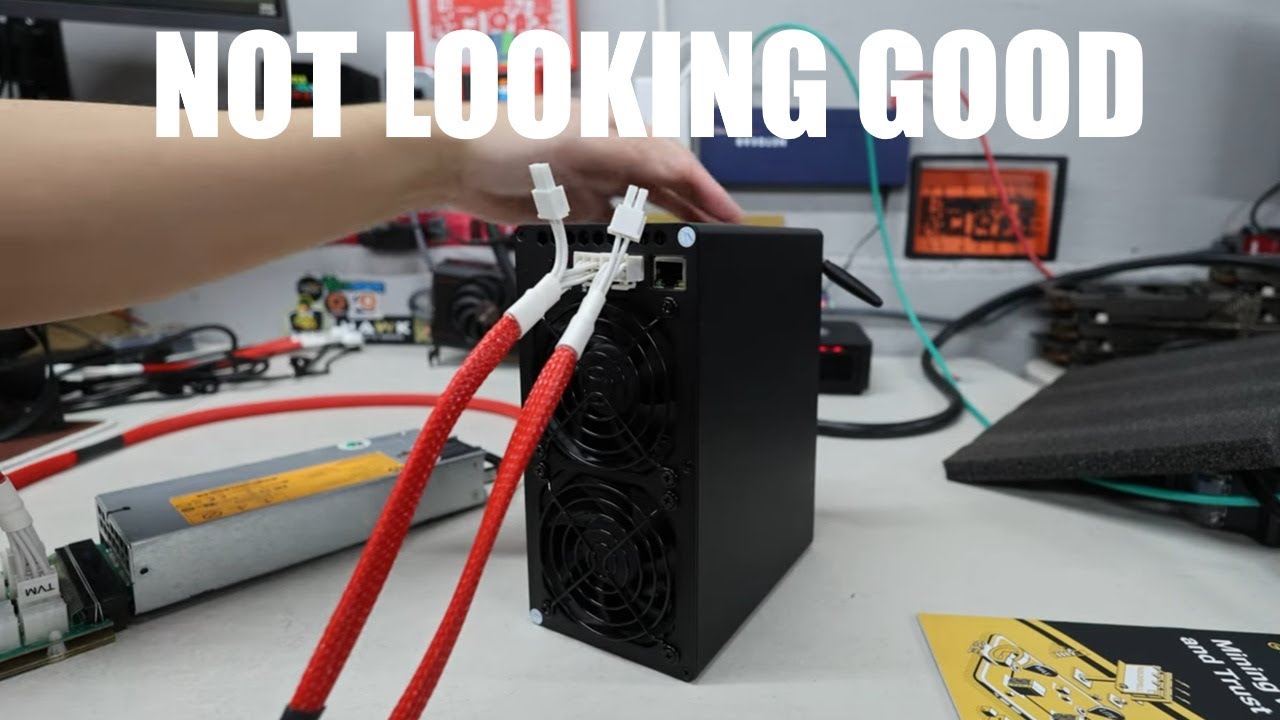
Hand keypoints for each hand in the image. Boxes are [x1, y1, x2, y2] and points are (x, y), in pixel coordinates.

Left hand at [438, 113, 743, 224]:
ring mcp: (592, 181)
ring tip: (698, 247)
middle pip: (667, 187)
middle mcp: (610, 152)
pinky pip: (610, 228)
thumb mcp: (578, 142)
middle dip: (697, 211)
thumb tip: (677, 171)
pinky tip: (644, 251)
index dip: (708, 191)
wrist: (453, 164)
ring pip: (642, 209)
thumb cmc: (504, 135)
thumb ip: (631, 156)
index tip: (732, 217)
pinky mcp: (572, 206)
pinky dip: (629, 241)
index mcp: (619, 127)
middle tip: (724, 238)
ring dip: (668, 227)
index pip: (677, 162)